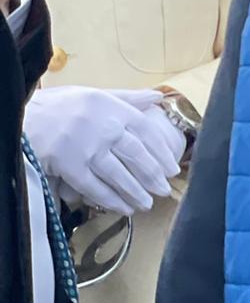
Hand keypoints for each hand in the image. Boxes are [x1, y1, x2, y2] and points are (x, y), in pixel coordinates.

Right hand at [25, 87, 182, 214]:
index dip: (162, 152)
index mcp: (114, 109)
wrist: (24, 118)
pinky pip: (95, 187)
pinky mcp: (71, 167)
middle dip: (153, 175)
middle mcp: (105, 129)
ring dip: (136, 191)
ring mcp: (88, 149)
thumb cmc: (62, 106)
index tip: (173, 167)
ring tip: (148, 203)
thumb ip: (127, 99)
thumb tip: (157, 97)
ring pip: (119, 174)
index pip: (147, 132)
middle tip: (164, 189)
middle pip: (137, 155)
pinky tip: (123, 208)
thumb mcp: (95, 95)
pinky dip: (111, 199)